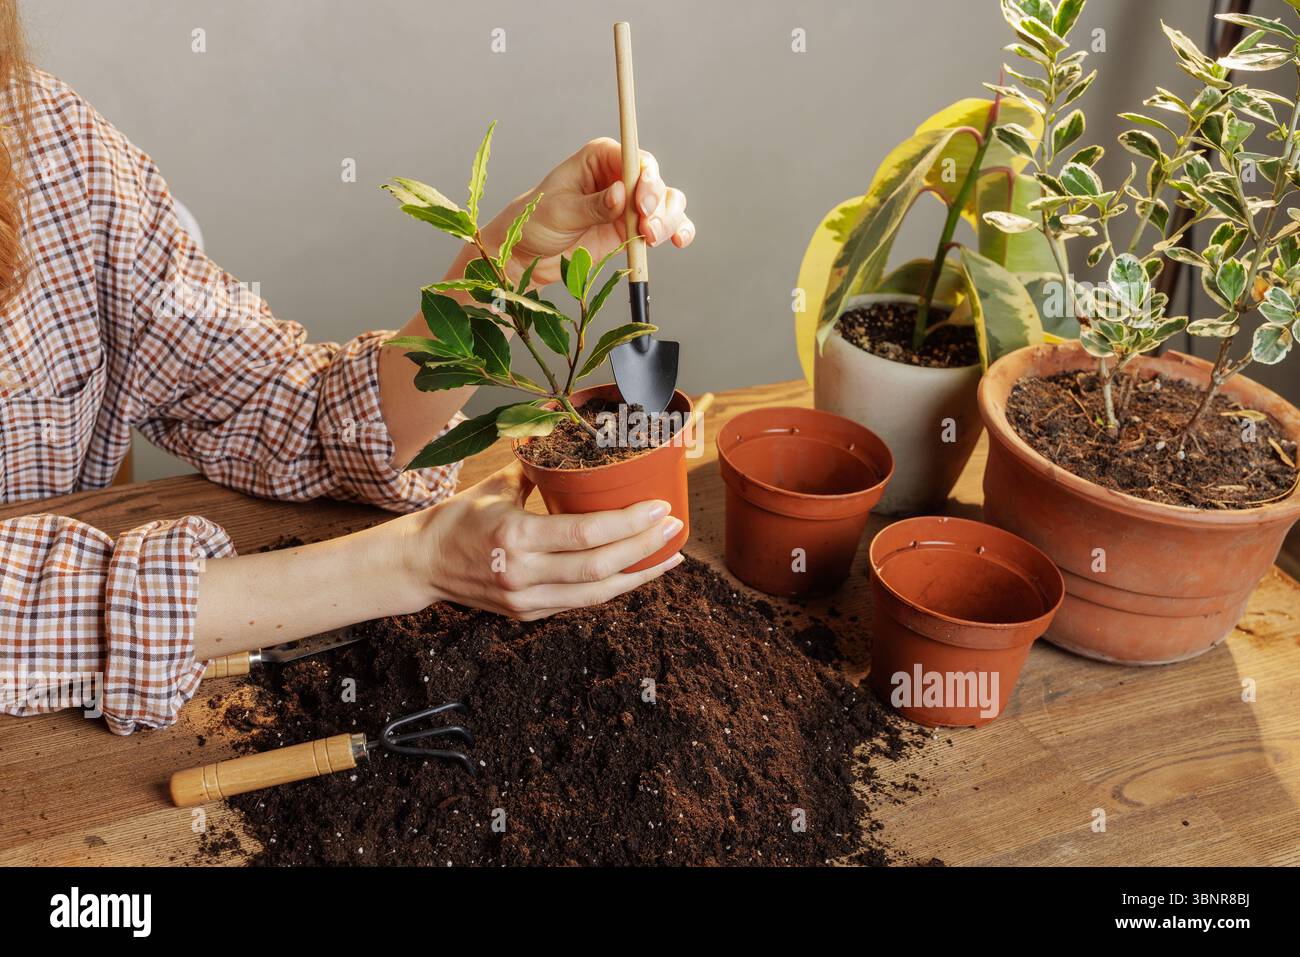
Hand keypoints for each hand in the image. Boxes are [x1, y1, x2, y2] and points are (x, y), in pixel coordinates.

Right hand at [407, 463, 683, 619]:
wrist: (420, 565)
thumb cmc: (457, 518)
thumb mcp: (495, 486)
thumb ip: (535, 466)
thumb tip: (566, 431)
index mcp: (515, 537)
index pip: (587, 534)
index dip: (630, 524)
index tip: (660, 507)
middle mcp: (523, 574)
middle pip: (600, 567)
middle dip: (645, 549)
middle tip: (674, 527)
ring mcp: (526, 601)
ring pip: (597, 593)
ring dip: (638, 575)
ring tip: (669, 555)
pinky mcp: (528, 614)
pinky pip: (581, 602)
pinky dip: (612, 587)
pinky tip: (636, 571)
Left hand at [486, 138, 694, 286]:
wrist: (528, 253)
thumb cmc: (535, 221)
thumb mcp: (560, 212)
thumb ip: (593, 206)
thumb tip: (621, 196)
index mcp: (600, 157)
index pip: (635, 158)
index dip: (646, 179)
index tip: (642, 205)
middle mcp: (619, 176)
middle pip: (656, 182)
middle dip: (659, 205)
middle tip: (647, 229)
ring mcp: (630, 203)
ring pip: (666, 203)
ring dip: (668, 221)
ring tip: (651, 239)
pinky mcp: (634, 228)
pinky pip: (665, 226)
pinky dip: (676, 231)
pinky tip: (678, 240)